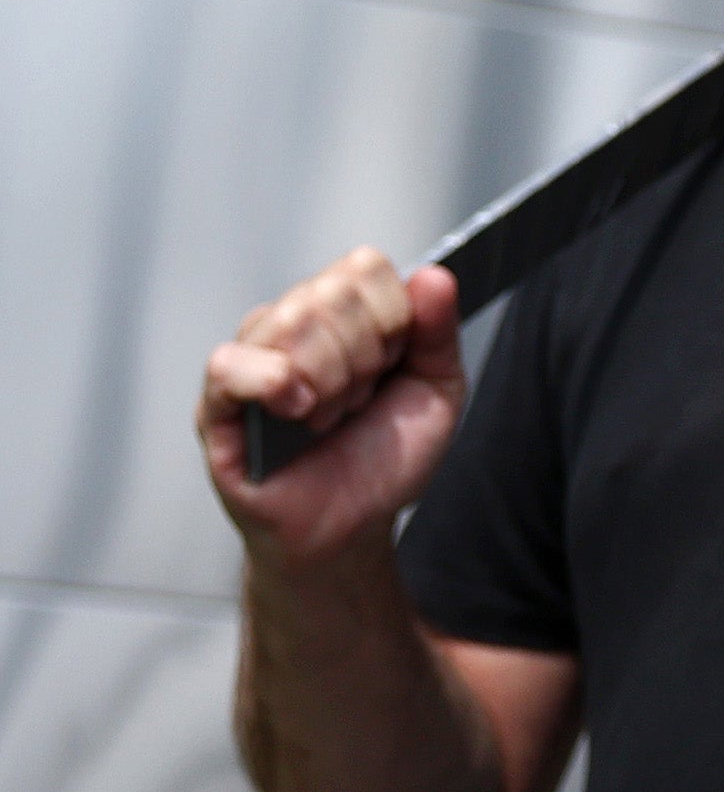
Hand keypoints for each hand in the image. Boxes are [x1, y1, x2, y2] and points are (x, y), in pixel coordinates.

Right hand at [200, 249, 463, 564]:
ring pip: (288, 322)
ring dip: (330, 379)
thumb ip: (439, 329)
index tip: (395, 363)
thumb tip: (434, 274)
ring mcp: (250, 361)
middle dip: (365, 355)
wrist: (352, 525)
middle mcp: (290, 326)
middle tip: (359, 400)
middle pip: (329, 293)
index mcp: (342, 312)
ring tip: (329, 416)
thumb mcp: (438, 389)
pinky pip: (228, 364)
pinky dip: (273, 382)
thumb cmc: (386, 457)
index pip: (362, 266)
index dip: (392, 315)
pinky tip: (297, 409)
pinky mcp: (215, 405)